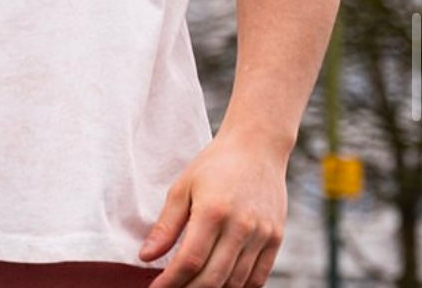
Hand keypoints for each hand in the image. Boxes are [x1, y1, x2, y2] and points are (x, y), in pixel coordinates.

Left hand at [139, 131, 287, 286]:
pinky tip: (220, 285)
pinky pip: (257, 279)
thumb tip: (146, 256)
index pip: (189, 261)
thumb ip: (166, 225)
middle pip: (213, 278)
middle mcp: (240, 226)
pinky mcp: (275, 239)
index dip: (170, 281)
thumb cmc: (215, 164)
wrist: (257, 147)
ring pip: (235, 282)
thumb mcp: (183, 186)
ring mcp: (261, 235)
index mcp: (213, 211)